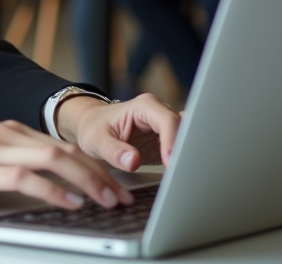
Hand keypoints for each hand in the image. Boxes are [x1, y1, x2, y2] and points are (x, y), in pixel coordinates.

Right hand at [0, 121, 133, 209]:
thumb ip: (14, 165)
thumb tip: (53, 187)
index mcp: (10, 132)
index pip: (63, 146)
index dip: (94, 166)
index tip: (116, 185)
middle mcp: (5, 135)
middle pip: (65, 151)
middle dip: (100, 174)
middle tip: (122, 196)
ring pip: (52, 160)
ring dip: (86, 182)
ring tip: (106, 201)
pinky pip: (25, 177)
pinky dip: (53, 191)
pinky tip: (69, 203)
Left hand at [56, 93, 180, 170]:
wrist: (93, 126)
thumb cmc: (94, 128)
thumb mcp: (96, 140)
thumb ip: (114, 151)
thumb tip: (133, 162)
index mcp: (144, 107)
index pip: (167, 121)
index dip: (172, 142)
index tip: (171, 163)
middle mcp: (159, 113)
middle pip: (184, 129)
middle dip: (185, 150)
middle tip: (183, 173)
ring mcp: (165, 127)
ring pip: (188, 138)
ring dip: (188, 155)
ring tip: (185, 176)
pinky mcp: (167, 141)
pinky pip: (183, 149)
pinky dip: (184, 161)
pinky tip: (181, 176)